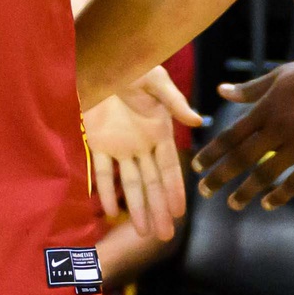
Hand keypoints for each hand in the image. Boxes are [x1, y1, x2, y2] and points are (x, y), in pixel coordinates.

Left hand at [85, 67, 203, 238]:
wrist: (96, 58)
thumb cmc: (129, 64)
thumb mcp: (155, 79)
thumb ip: (173, 102)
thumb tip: (197, 122)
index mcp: (160, 131)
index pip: (170, 168)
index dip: (175, 191)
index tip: (181, 213)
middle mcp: (142, 144)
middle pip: (152, 184)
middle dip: (159, 210)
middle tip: (166, 236)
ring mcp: (119, 146)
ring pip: (131, 184)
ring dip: (136, 208)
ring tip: (143, 233)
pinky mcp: (97, 142)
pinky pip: (103, 171)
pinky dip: (106, 191)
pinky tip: (110, 212)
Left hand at [192, 53, 293, 208]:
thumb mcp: (281, 75)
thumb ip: (250, 89)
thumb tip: (221, 91)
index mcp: (267, 109)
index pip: (231, 136)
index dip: (212, 153)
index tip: (197, 166)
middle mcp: (279, 129)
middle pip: (243, 159)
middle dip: (220, 177)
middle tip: (204, 191)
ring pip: (266, 174)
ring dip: (246, 191)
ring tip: (232, 204)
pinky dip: (280, 195)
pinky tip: (267, 204)